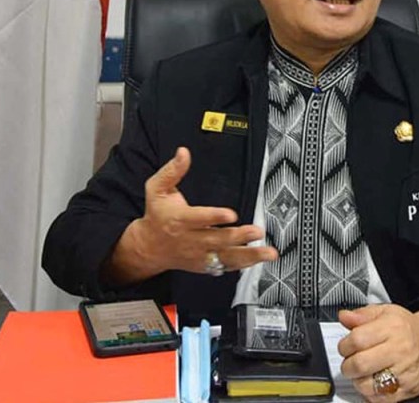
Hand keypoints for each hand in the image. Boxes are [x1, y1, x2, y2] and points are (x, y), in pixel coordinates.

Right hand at [105, 147, 277, 282]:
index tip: (231, 214)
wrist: (150, 246)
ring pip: (226, 257)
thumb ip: (172, 171)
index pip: (199, 218)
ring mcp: (199, 254)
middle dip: (238, 236)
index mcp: (179, 219)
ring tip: (268, 252)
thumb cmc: (157, 214)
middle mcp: (190, 239)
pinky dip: (243, 264)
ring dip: (249, 255)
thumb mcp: (157, 189)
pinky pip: (226, 266)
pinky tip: (260, 259)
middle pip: (217, 239)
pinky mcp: (205, 264)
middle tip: (257, 230)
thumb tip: (183, 152)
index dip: (215, 216)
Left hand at [337, 305, 418, 401]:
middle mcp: (399, 350)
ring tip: (363, 373)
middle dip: (347, 366)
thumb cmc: (407, 328)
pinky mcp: (409, 389)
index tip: (345, 347)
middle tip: (350, 363)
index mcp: (391, 328)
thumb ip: (362, 315)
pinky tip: (374, 382)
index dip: (344, 346)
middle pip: (360, 364)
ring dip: (358, 381)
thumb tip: (344, 317)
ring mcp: (405, 372)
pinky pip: (381, 399)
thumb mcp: (385, 312)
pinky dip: (372, 394)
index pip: (357, 340)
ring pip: (368, 385)